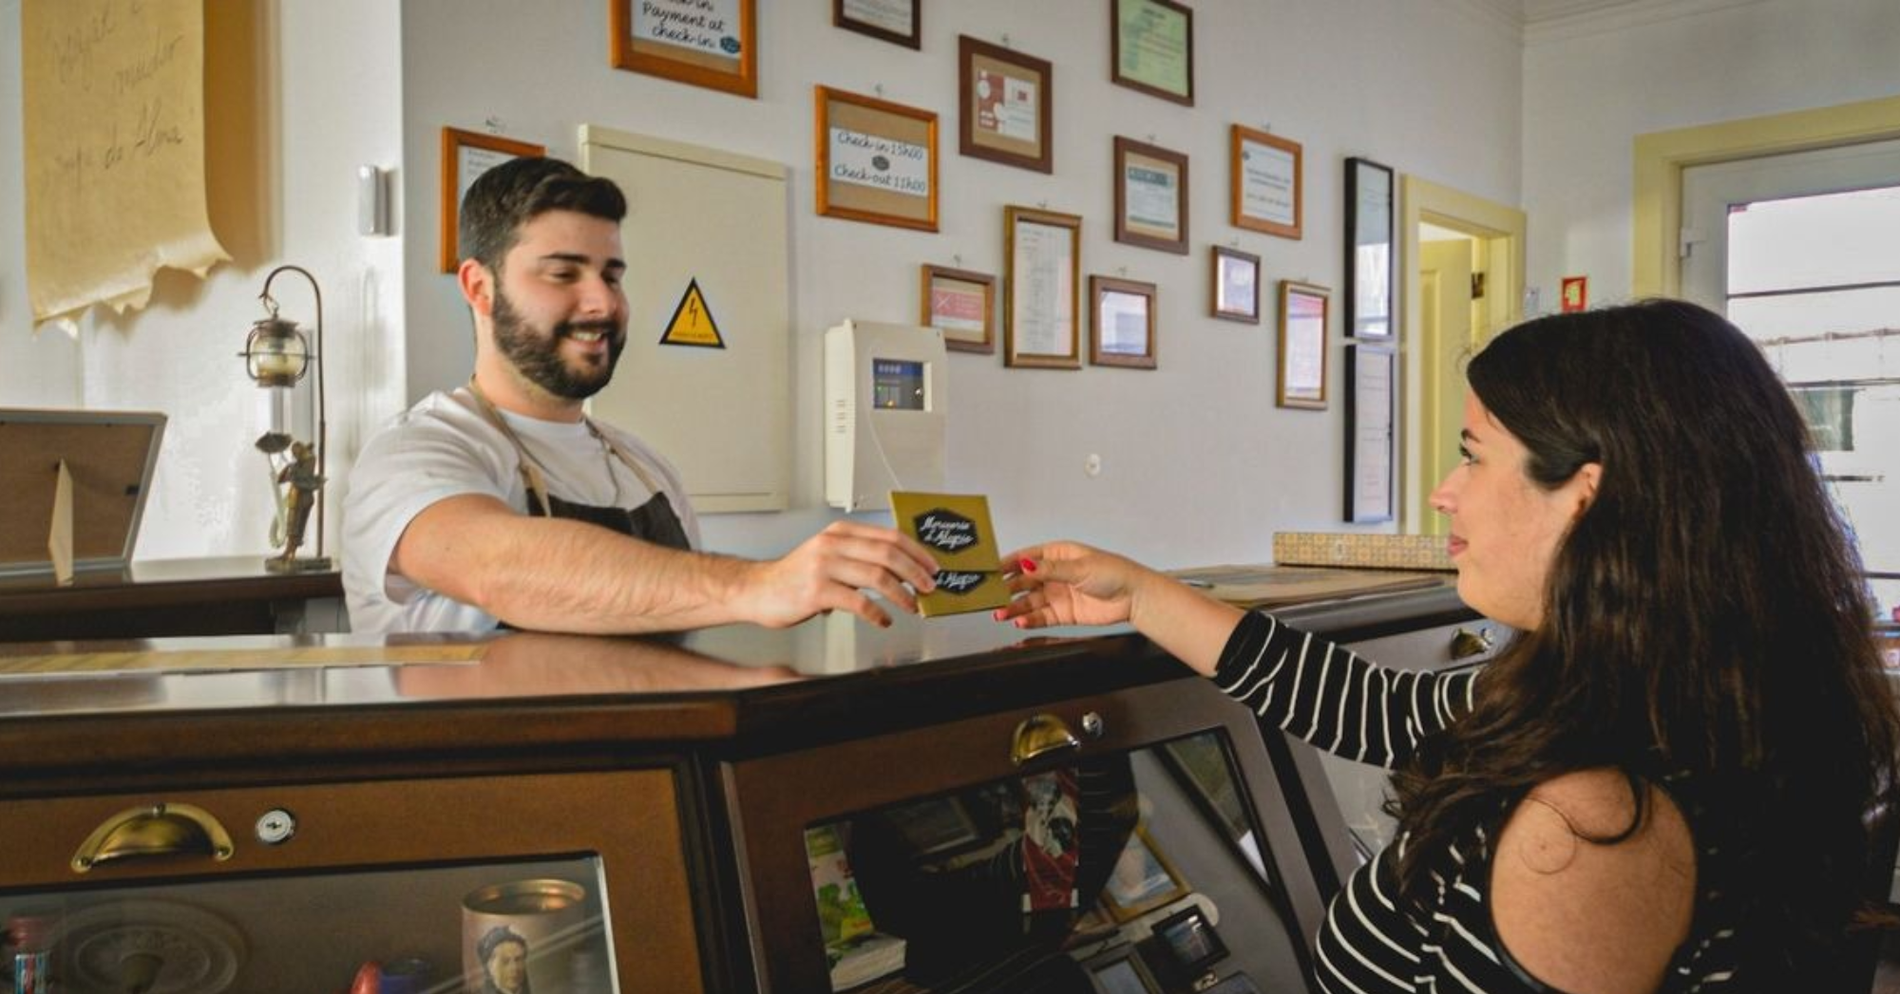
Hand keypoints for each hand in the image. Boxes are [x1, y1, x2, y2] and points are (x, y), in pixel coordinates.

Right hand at [741, 521, 939, 627]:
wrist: (758, 590)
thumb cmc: (796, 576)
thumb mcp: (829, 555)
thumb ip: (859, 557)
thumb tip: (901, 570)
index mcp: (840, 532)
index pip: (889, 536)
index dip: (916, 552)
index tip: (932, 567)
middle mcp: (833, 544)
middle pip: (887, 554)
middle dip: (915, 572)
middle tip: (928, 588)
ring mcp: (824, 566)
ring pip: (877, 576)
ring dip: (901, 595)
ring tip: (911, 606)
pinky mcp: (817, 591)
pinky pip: (858, 602)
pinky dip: (877, 613)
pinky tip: (884, 620)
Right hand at [993, 541, 1154, 628]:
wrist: (1134, 598)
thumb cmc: (1114, 573)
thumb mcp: (1079, 567)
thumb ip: (1050, 569)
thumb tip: (1026, 565)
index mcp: (1057, 555)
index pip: (1026, 557)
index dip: (1007, 563)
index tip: (990, 570)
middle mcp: (1055, 574)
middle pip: (1023, 581)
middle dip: (1006, 588)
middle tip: (991, 596)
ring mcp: (1058, 594)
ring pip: (1029, 601)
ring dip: (1014, 607)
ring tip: (1001, 613)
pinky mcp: (1063, 613)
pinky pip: (1041, 616)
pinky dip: (1029, 620)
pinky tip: (1020, 621)